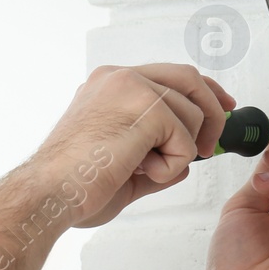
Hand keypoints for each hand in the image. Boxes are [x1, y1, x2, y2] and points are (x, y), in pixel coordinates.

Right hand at [29, 64, 236, 229]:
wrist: (48, 193)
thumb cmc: (70, 183)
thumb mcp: (118, 164)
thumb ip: (153, 156)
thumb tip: (185, 162)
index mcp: (107, 86)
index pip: (167, 76)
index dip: (200, 92)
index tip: (220, 108)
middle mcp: (118, 78)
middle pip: (188, 78)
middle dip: (212, 110)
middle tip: (214, 142)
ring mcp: (132, 88)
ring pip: (191, 114)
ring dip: (179, 152)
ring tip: (143, 170)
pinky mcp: (147, 108)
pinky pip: (185, 139)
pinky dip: (171, 165)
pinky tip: (139, 171)